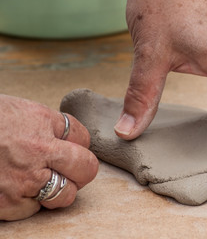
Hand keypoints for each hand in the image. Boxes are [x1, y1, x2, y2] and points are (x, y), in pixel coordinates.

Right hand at [0, 95, 97, 220]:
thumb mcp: (21, 110)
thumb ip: (49, 125)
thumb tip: (70, 139)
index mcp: (41, 123)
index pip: (83, 138)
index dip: (80, 143)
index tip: (72, 146)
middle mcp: (36, 152)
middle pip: (86, 169)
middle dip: (83, 170)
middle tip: (72, 169)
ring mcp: (21, 181)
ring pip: (64, 195)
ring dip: (59, 189)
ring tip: (42, 179)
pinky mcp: (5, 204)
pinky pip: (33, 209)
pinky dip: (28, 201)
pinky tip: (14, 186)